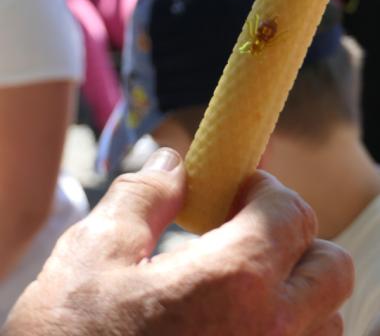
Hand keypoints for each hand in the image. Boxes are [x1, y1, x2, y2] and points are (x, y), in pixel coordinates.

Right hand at [2, 148, 352, 334]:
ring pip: (325, 313)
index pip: (291, 214)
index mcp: (232, 284)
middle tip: (247, 228)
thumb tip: (171, 163)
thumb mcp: (94, 253)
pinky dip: (287, 324)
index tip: (240, 190)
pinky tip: (235, 317)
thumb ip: (144, 196)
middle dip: (294, 234)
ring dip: (295, 283)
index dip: (266, 190)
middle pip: (329, 265)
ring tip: (241, 276)